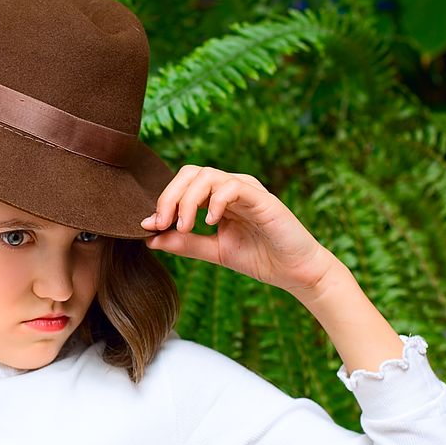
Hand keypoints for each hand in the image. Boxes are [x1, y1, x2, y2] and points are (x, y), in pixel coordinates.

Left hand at [141, 165, 339, 294]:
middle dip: (169, 197)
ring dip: (188, 201)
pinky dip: (215, 202)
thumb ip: (184, 243)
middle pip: (191, 172)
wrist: (295, 272)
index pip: (183, 183)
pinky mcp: (262, 199)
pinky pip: (233, 187)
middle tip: (162, 224)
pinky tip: (210, 223)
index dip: (163, 201)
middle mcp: (232, 187)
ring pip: (207, 175)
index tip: (150, 227)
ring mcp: (248, 190)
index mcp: (219, 196)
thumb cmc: (260, 258)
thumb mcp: (214, 251)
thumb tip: (150, 237)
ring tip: (186, 227)